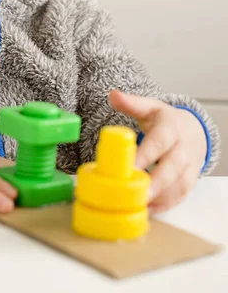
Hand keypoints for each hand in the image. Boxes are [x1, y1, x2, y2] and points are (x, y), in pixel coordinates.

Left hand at [108, 90, 206, 213]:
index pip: (160, 142)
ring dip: (161, 198)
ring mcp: (189, 167)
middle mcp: (183, 149)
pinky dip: (165, 205)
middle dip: (156, 183)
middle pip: (172, 168)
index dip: (146, 154)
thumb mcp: (150, 107)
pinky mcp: (189, 182)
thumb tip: (112, 94)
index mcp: (171, 128)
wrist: (193, 131)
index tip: (131, 166)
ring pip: (179, 185)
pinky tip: (148, 210)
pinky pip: (180, 196)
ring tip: (139, 206)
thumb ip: (131, 103)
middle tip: (137, 194)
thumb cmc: (166, 121)